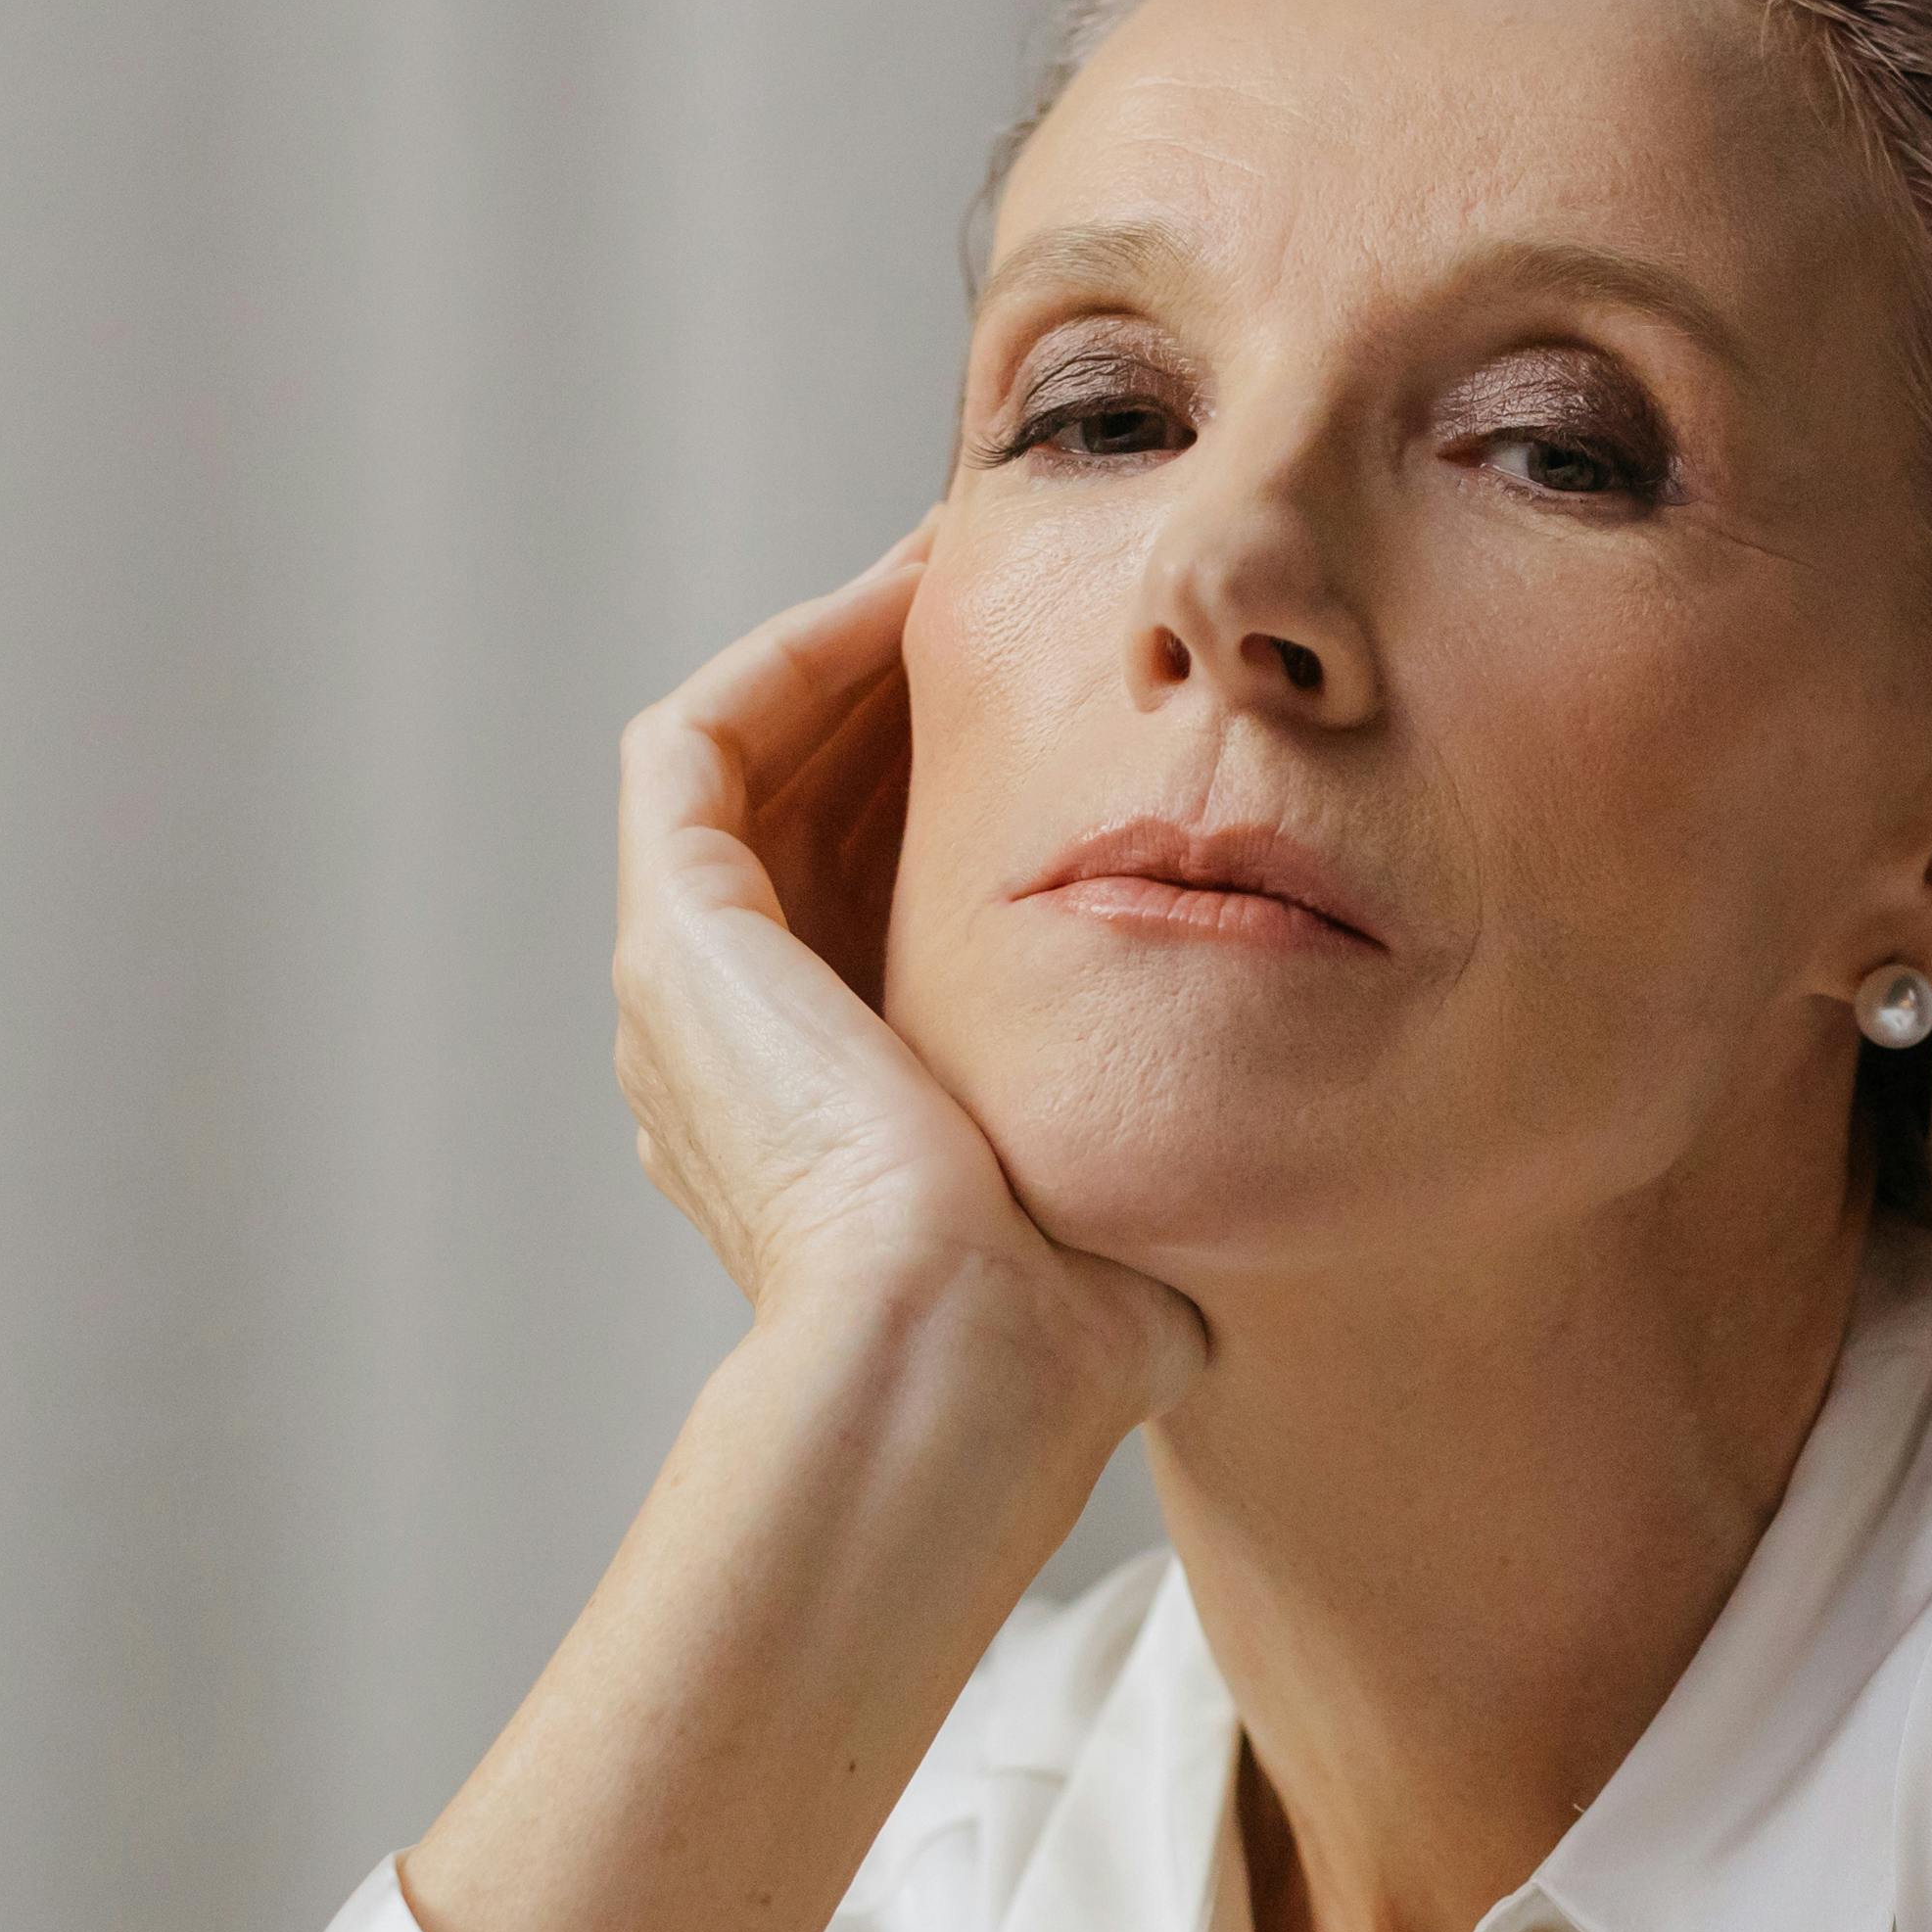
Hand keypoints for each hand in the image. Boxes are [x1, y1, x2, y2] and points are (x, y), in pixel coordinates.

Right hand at [613, 531, 1194, 1413]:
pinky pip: (700, 744)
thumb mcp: (1120, 1213)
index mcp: (834, 1116)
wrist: (958, 1367)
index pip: (883, 905)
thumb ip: (1152, 1165)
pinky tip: (900, 598)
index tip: (1081, 709)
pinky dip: (788, 659)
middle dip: (906, 698)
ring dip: (844, 654)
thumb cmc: (1058, 1340)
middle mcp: (738, 1049)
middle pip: (810, 815)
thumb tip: (1259, 1161)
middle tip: (1019, 594)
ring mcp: (686, 993)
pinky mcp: (673, 936)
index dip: (966, 796)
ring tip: (960, 564)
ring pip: (751, 765)